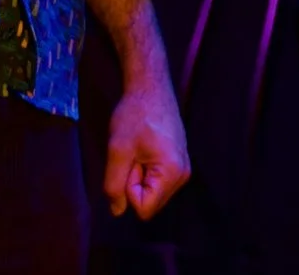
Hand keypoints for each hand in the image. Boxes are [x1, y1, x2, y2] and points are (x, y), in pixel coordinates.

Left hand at [102, 75, 191, 219]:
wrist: (150, 86)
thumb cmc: (134, 115)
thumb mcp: (117, 150)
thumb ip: (114, 185)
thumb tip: (117, 211)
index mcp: (173, 173)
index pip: (144, 209)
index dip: (129, 189)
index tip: (129, 162)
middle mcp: (184, 174)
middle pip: (151, 201)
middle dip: (135, 183)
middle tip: (133, 154)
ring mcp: (184, 168)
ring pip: (153, 191)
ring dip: (140, 175)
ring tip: (139, 149)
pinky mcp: (179, 160)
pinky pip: (158, 180)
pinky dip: (146, 168)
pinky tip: (144, 147)